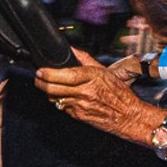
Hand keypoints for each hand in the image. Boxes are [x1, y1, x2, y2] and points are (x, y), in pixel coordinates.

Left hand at [35, 48, 151, 138]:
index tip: (40, 71)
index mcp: (91, 77)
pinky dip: (59, 101)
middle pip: (53, 88)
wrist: (128, 115)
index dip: (47, 73)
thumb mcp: (104, 71)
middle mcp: (84, 92)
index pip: (63, 75)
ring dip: (48, 92)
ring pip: (54, 98)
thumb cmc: (119, 93)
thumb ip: (85, 59)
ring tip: (48, 86)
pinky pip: (62, 108)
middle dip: (40, 83)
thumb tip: (72, 50)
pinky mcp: (78, 116)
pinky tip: (63, 97)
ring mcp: (80, 105)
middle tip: (38, 78)